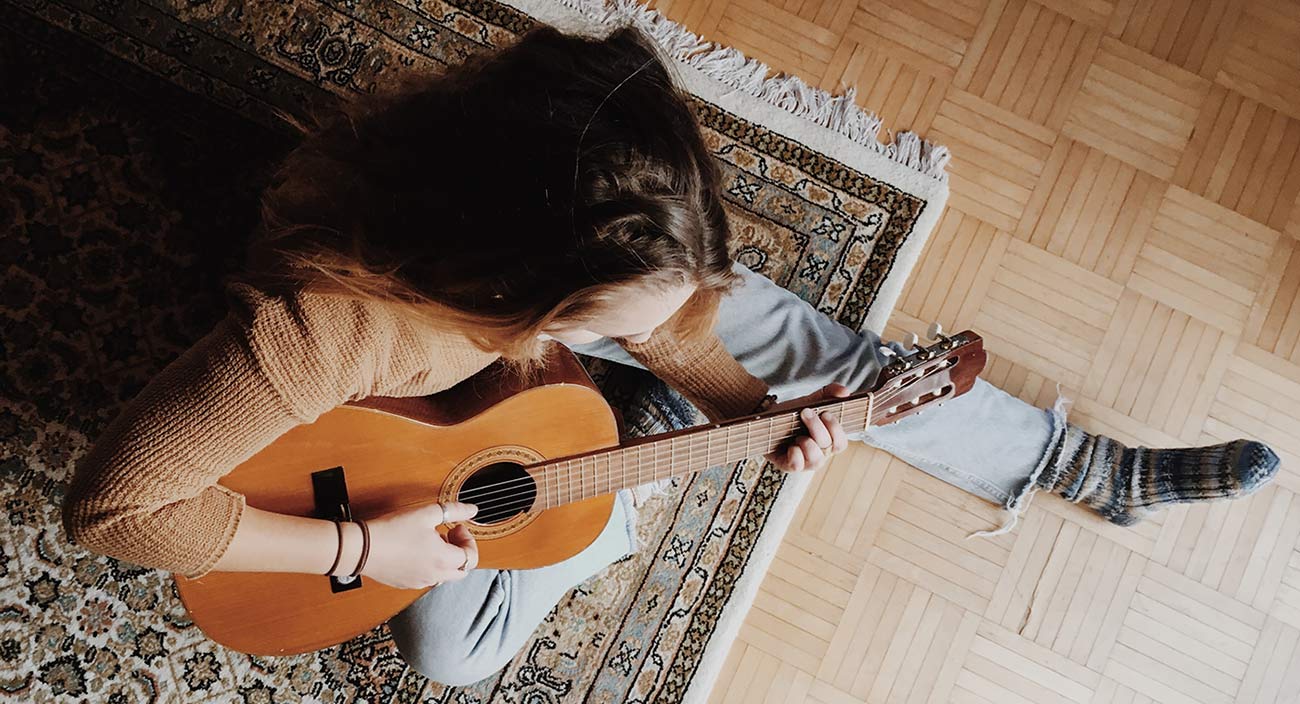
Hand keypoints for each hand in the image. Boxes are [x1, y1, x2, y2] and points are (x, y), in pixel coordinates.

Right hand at [358, 501, 479, 589]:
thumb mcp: (427, 513)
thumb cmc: (392, 530)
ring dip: (444, 558)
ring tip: (429, 540)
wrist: (361, 548)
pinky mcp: (405, 583)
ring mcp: (419, 582)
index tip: (457, 527)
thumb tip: (472, 510)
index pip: (471, 557)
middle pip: (461, 570)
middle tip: (448, 534)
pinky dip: (429, 565)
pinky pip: (426, 577)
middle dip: (460, 551)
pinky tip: (415, 549)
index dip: (469, 540)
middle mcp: (434, 576)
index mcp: (443, 560)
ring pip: (443, 575)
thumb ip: (454, 511)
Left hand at [766, 383, 851, 471]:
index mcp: (828, 441)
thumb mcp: (811, 400)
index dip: (835, 429)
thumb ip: (829, 393)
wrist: (766, 419)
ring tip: (797, 434)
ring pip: (816, 461)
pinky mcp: (788, 465)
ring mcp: (804, 462)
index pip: (841, 442)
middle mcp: (819, 453)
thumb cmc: (793, 414)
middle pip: (828, 447)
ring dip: (808, 443)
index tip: (824, 413)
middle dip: (817, 428)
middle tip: (805, 413)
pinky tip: (791, 446)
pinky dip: (795, 455)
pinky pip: (797, 466)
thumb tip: (845, 392)